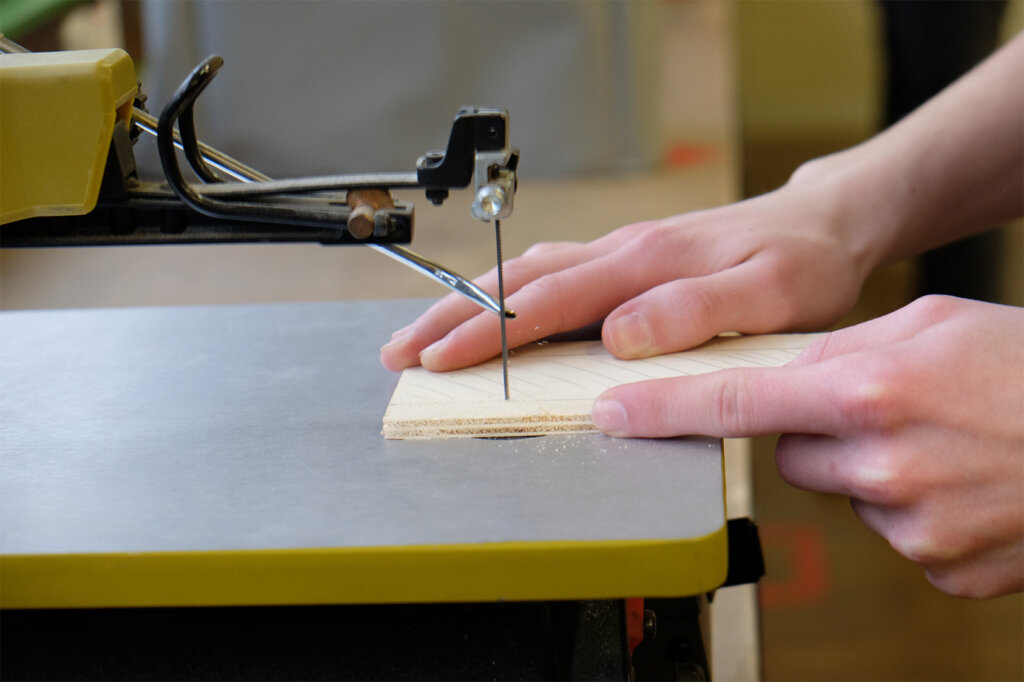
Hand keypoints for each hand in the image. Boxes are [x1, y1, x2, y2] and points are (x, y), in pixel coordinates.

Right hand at [381, 177, 867, 371]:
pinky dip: (507, 294)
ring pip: (526, 274)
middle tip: (400, 351)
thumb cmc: (801, 262)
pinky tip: (493, 308)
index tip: (440, 360)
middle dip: (450, 317)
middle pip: (517, 282)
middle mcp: (622, 252)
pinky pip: (552, 273)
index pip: (549, 301)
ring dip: (469, 305)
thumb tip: (622, 333)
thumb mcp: (769, 293)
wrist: (823, 224)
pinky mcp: (628, 259)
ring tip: (426, 334)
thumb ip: (697, 312)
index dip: (488, 334)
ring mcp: (621, 253)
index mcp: (645, 263)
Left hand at [592, 295, 1023, 597]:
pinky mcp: (941, 567)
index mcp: (869, 391)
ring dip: (871, 468)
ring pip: (842, 493)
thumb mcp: (932, 323)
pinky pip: (891, 532)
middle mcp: (880, 464)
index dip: (662, 410)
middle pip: (790, 455)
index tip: (609, 414)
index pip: (735, 402)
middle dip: (817, 432)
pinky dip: (913, 507)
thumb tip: (785, 373)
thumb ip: (844, 347)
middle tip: (888, 409)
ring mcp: (912, 526)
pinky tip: (963, 480)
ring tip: (941, 441)